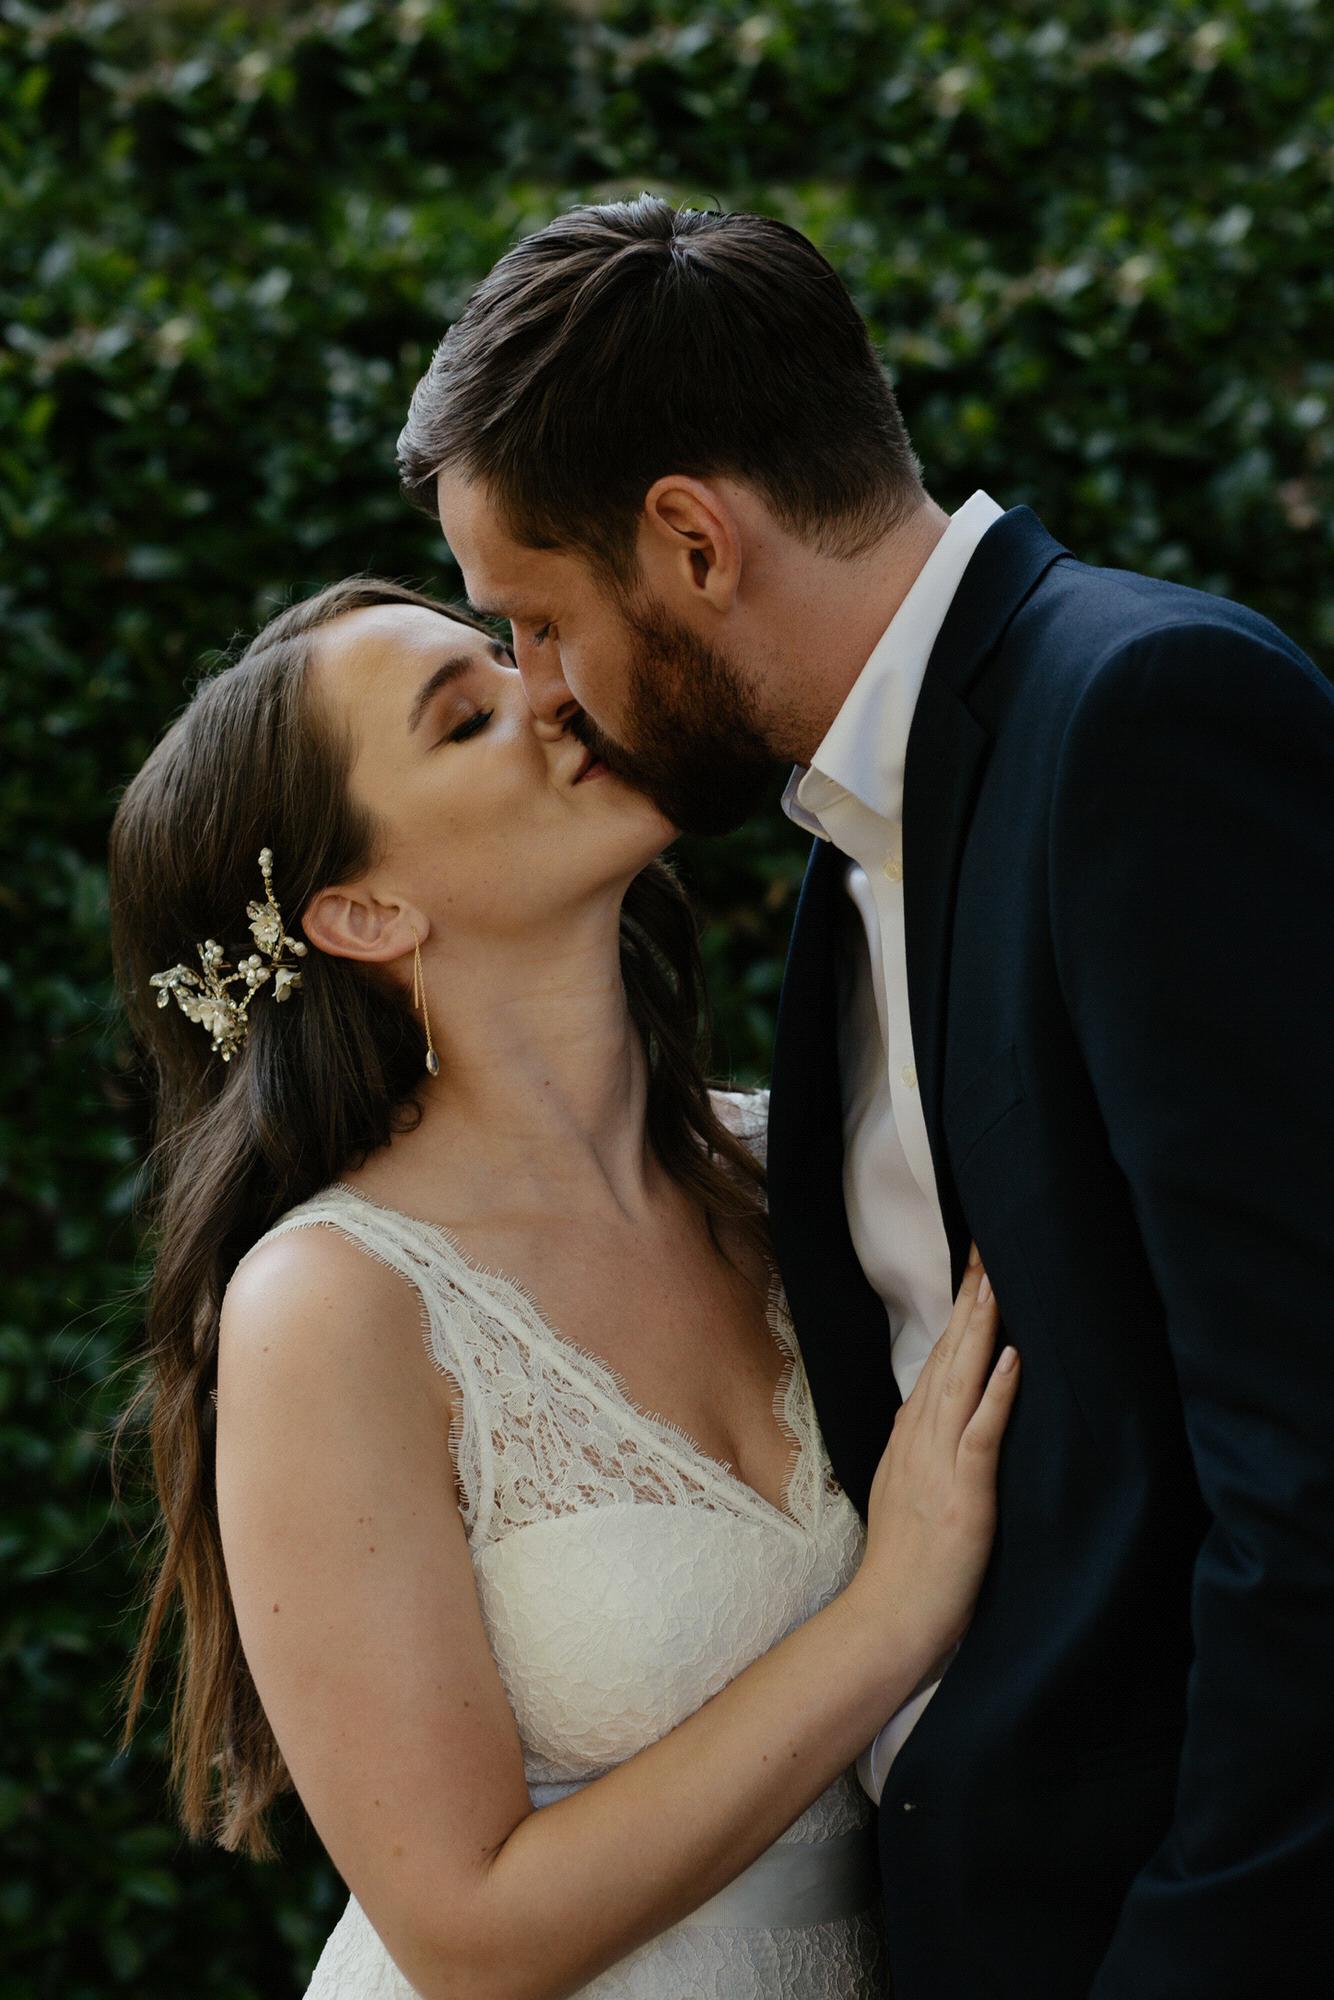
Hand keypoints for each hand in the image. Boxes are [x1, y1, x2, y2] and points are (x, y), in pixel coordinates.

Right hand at [849, 1248, 1018, 1679]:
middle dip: (969, 1301)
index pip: (935, 1361)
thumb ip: (907, 1448)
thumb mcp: (899, 1490)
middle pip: (947, 1356)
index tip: (972, 1271)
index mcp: (909, 1438)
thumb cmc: (905, 1564)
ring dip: (980, 1329)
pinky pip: (981, 1433)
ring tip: (996, 1281)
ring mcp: (939, 1463)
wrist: (890, 1617)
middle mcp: (920, 1439)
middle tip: (985, 1249)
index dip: (955, 1315)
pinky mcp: (964, 1492)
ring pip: (961, 1381)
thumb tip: (907, 1411)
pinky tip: (1011, 1358)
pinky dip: (996, 1393)